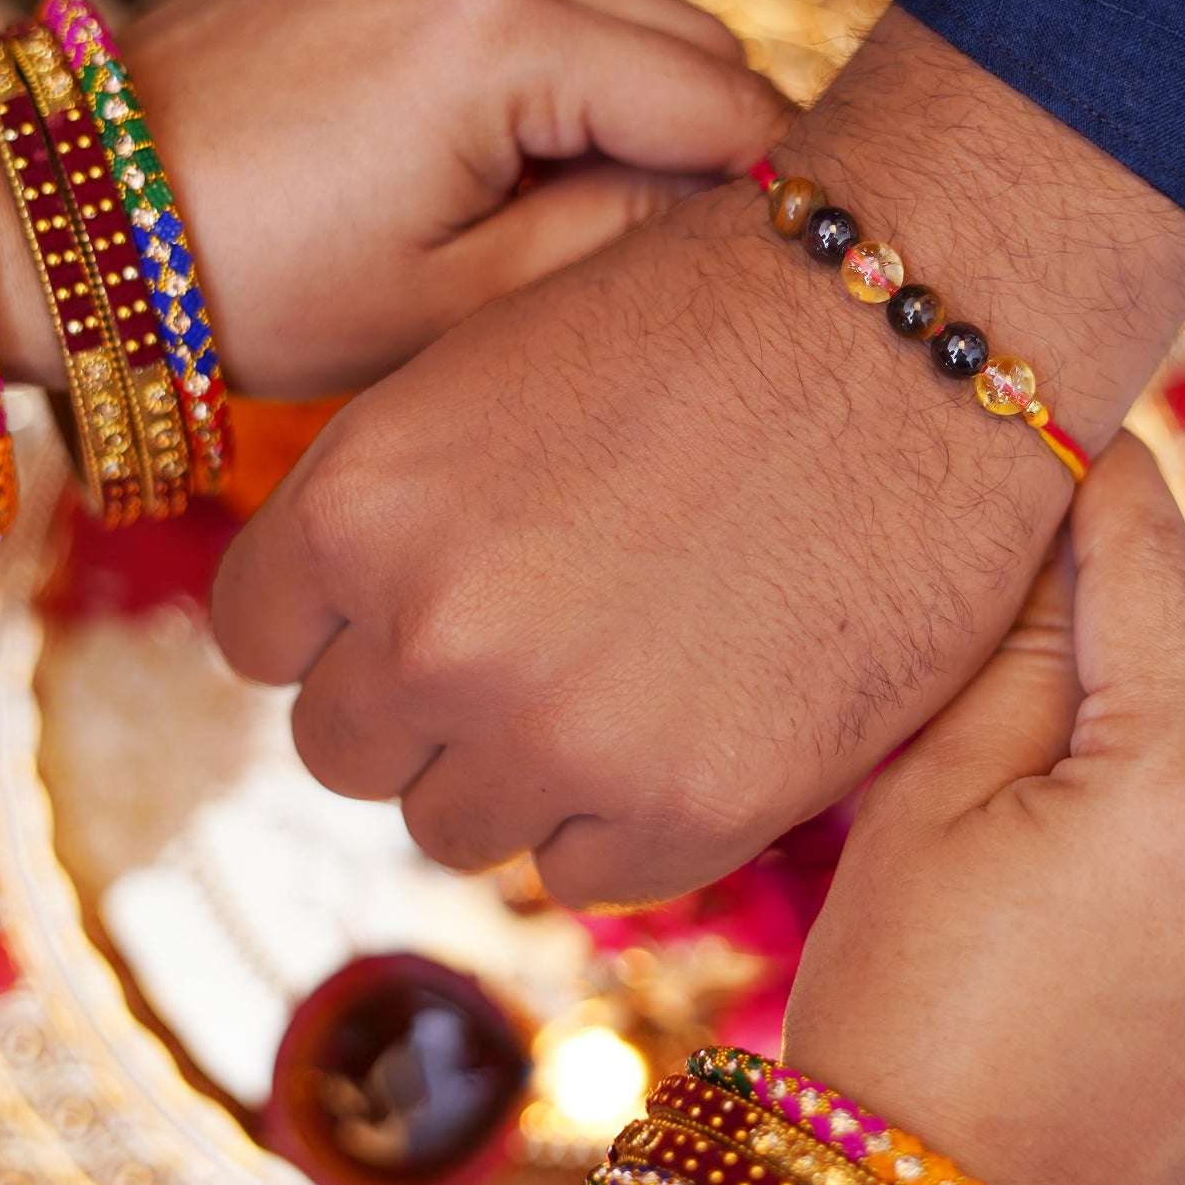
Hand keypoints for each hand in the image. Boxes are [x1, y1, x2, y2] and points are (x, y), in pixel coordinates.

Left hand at [0, 0, 783, 395]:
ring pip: (617, 13)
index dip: (770, 182)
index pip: (717, 98)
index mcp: (501, 41)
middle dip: (719, 138)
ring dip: (647, 104)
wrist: (76, 207)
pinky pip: (536, 3)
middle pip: (685, 38)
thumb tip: (718, 209)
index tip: (780, 261)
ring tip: (613, 215)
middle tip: (708, 252)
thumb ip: (613, 244)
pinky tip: (541, 157)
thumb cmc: (254, 278)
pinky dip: (571, 74)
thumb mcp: (457, 302)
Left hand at [213, 9, 1184, 906]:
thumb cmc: (722, 314)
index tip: (408, 619)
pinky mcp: (697, 806)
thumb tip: (378, 632)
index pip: (263, 640)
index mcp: (366, 502)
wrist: (921, 323)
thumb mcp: (499, 375)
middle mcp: (439, 635)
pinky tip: (689, 721)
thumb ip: (406, 519)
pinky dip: (619, 815)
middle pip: (350, 750)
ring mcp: (564, 735)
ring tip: (621, 682)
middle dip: (422, 708)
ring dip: (519, 771)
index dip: (338, 630)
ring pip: (459, 825)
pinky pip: (586, 870)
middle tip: (531, 650)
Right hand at [783, 434, 1184, 1184]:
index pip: (1155, 574)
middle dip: (1154, 613)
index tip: (1093, 439)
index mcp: (1181, 785)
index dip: (1117, 490)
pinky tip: (1126, 882)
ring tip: (1084, 768)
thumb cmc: (907, 1009)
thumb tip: (1067, 565)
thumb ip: (1018, 663)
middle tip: (1054, 631)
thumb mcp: (928, 808)